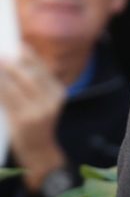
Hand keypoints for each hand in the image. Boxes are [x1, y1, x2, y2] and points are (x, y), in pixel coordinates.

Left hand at [0, 47, 66, 181]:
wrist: (39, 152)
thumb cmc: (36, 122)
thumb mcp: (44, 102)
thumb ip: (35, 83)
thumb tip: (12, 59)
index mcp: (58, 93)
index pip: (41, 68)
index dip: (28, 54)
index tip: (16, 44)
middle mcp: (50, 101)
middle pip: (27, 74)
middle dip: (10, 63)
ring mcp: (37, 112)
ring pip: (14, 85)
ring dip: (0, 73)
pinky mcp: (22, 120)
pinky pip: (5, 98)